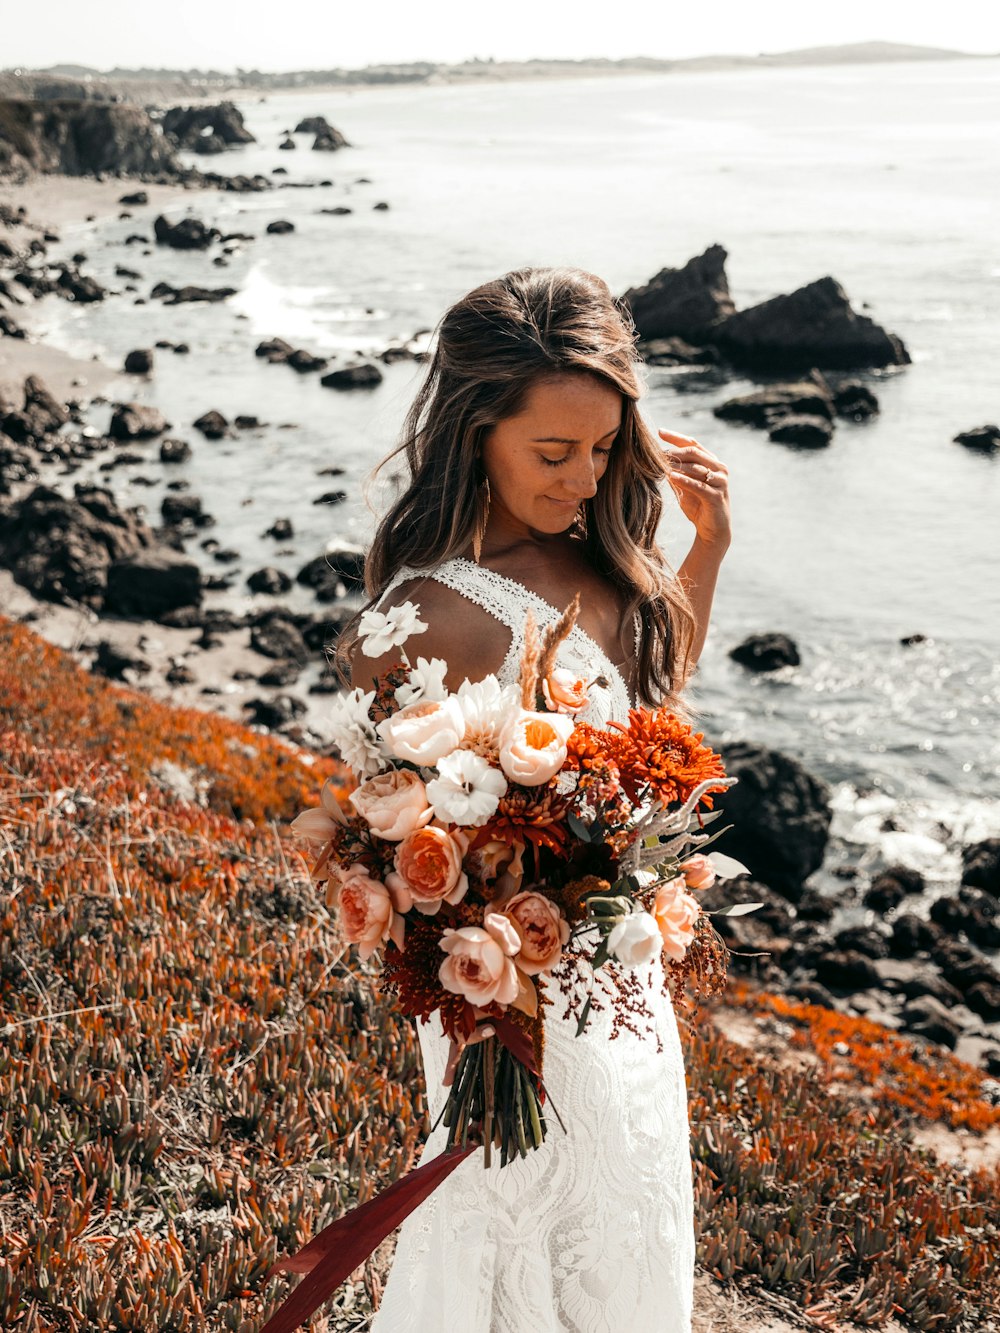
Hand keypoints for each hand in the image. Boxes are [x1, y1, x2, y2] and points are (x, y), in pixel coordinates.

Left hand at [659, 429, 730, 551]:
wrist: (712, 531)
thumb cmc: (698, 507)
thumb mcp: (684, 487)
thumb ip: (675, 472)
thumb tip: (656, 459)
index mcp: (712, 463)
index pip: (693, 443)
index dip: (676, 437)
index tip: (659, 432)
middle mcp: (719, 469)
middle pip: (694, 452)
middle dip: (674, 450)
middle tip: (656, 451)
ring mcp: (720, 482)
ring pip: (696, 467)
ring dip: (677, 464)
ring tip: (659, 462)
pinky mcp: (717, 497)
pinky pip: (699, 485)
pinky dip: (684, 480)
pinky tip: (670, 476)